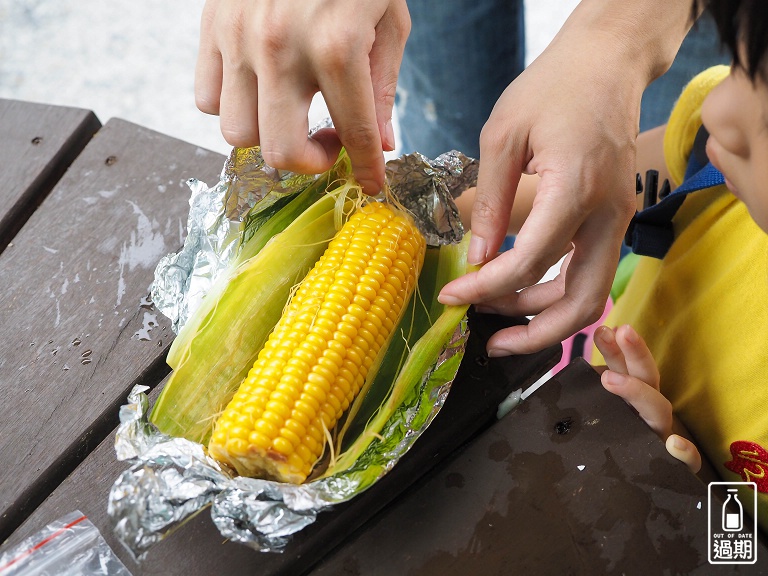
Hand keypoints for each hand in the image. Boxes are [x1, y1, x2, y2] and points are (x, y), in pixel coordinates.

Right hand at [195, 0, 409, 193]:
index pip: (355, 135)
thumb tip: (381, 145)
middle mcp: (281, 49)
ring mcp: (238, 39)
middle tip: (326, 142)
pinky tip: (260, 87)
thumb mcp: (388, 22)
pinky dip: (233, 105)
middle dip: (309, 163)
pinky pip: (206, 98)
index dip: (365, 169)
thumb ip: (382, 89)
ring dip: (268, 135)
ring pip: (236, 133)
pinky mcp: (211, 27)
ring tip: (292, 111)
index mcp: (337, 47)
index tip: (370, 184)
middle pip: (279, 152)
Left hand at [437, 0, 694, 354]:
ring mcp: (616, 218)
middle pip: (581, 302)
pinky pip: (589, 270)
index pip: (528, 262)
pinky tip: (519, 288)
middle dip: (534, 334)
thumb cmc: (554, 86)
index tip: (452, 297)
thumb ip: (489, 202)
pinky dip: (556, 289)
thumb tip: (476, 257)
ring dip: (545, 316)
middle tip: (490, 344)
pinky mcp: (612, 216)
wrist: (607, 62)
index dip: (485, 288)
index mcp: (575, 190)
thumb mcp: (503, 137)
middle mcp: (606, 214)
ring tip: (496, 318)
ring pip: (590, 293)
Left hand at [594, 324, 701, 472]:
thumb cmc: (614, 443)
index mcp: (630, 398)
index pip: (625, 368)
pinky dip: (685, 453)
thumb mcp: (597, 416)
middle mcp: (647, 412)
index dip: (616, 350)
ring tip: (610, 379)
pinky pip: (687, 462)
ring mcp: (660, 436)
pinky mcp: (673, 466)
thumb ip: (588, 395)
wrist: (634, 484)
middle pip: (646, 378)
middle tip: (618, 331)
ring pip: (658, 410)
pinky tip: (674, 445)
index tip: (604, 330)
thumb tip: (575, 374)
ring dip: (638, 393)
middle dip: (634, 353)